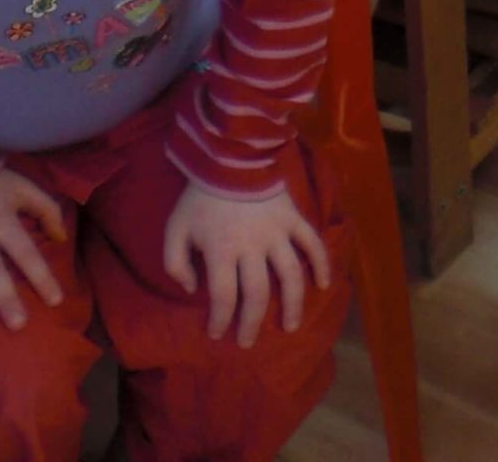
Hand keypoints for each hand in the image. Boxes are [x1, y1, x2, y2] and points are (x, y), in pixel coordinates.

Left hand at [162, 183, 334, 347]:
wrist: (230, 157)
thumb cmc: (200, 197)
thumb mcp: (175, 228)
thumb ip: (174, 262)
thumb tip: (192, 287)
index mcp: (221, 250)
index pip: (224, 297)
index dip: (220, 320)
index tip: (217, 334)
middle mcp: (252, 247)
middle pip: (257, 294)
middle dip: (252, 323)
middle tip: (248, 341)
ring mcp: (277, 233)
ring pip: (290, 275)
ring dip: (292, 304)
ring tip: (290, 326)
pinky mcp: (294, 218)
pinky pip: (312, 243)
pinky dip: (321, 264)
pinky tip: (323, 284)